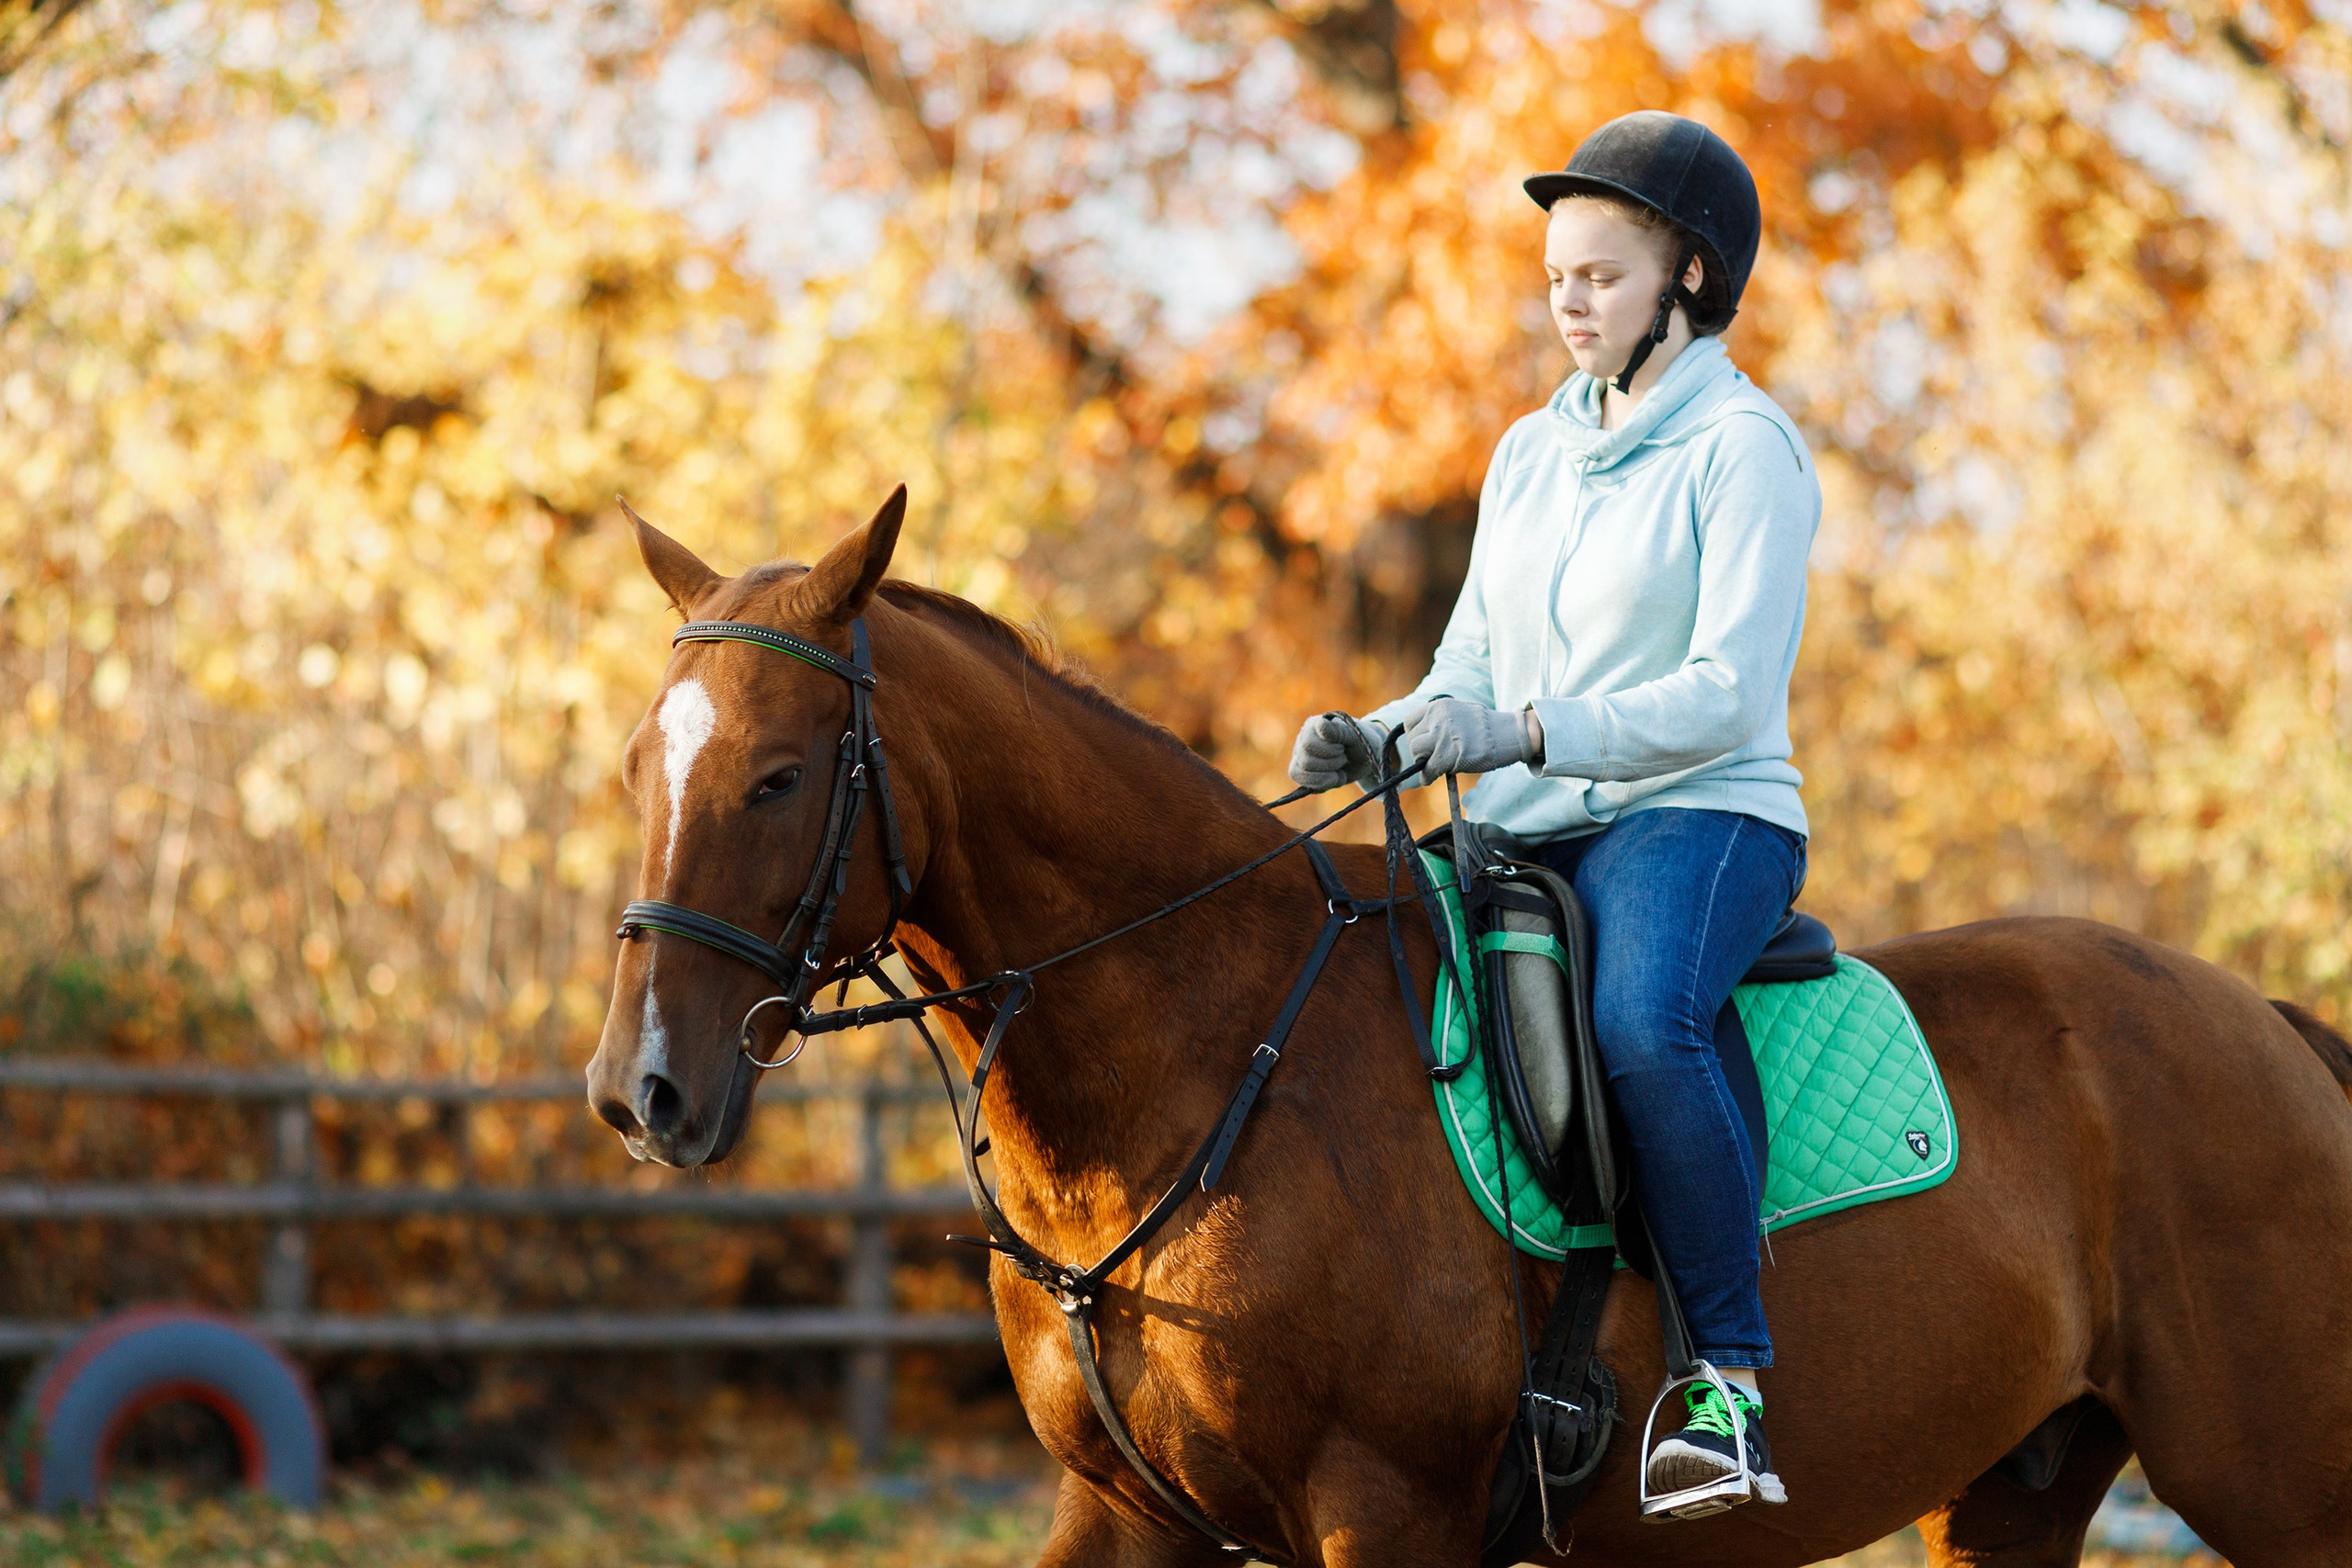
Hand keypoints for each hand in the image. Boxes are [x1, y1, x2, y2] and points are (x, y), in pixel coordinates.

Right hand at [1287, 712, 1390, 791]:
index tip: (1343, 748)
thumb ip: (1339, 731)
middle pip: (1306, 762)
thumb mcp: (1356, 736)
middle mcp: (1302, 740)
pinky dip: (1323, 785)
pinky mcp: (1302, 773)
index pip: (1309, 743)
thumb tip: (1320, 724)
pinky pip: (1304, 785)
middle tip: (1344, 758)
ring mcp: (1300, 757)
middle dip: (1330, 764)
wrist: (1364, 757)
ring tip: (1340, 771)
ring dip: (1326, 777)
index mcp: (1313, 725)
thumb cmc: (1361, 742)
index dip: (1328, 751)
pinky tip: (1336, 778)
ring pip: (1300, 774)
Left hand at [1402, 698, 1541, 775]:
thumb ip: (1440, 720)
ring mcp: (1442, 737)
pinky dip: (1427, 777)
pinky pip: (1427, 770)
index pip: (1410, 721)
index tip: (1421, 742)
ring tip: (1433, 766)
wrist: (1508, 734)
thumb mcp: (1459, 712)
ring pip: (1416, 753)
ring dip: (1422, 762)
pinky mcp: (1448, 755)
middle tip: (1429, 757)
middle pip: (1412, 739)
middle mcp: (1437, 719)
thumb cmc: (1486, 727)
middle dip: (1419, 751)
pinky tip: (1432, 778)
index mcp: (1438, 707)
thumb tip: (1424, 735)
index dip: (1414, 734)